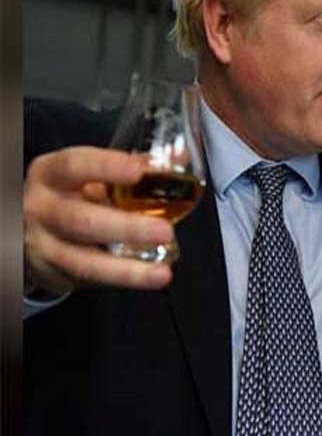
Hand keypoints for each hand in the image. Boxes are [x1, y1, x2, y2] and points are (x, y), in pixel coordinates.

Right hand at [24, 146, 174, 294]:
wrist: (29, 226)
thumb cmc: (71, 193)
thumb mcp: (89, 174)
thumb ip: (133, 165)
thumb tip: (179, 157)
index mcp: (51, 174)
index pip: (75, 166)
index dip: (107, 167)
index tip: (139, 171)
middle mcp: (41, 208)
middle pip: (82, 220)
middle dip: (127, 228)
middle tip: (164, 231)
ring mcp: (42, 244)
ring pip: (84, 261)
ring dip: (127, 269)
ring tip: (160, 272)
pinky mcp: (51, 272)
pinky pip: (89, 278)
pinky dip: (121, 278)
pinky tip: (146, 277)